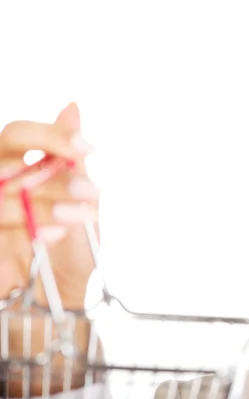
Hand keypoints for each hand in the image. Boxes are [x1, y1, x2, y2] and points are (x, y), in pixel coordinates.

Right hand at [0, 102, 98, 309]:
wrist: (59, 292)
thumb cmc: (70, 244)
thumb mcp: (81, 199)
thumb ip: (71, 158)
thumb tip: (71, 106)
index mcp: (20, 168)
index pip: (18, 135)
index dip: (49, 135)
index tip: (85, 149)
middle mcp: (0, 183)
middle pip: (4, 153)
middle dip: (51, 171)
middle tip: (89, 192)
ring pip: (3, 194)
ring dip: (46, 205)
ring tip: (78, 217)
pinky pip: (0, 225)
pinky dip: (30, 229)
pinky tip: (55, 236)